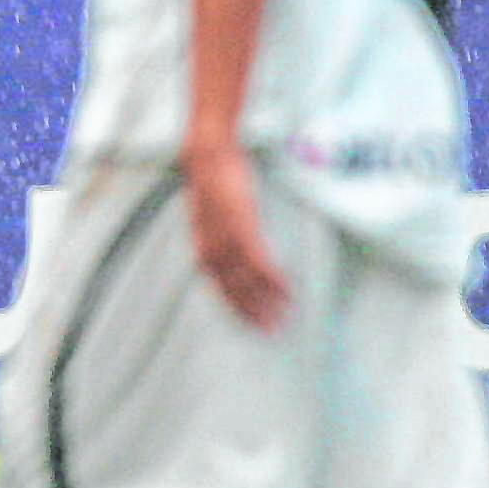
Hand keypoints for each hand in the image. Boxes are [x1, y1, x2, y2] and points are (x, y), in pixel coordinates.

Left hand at [180, 141, 290, 331]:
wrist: (208, 156)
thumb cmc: (214, 183)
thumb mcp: (214, 215)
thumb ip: (223, 236)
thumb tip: (237, 252)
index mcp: (203, 245)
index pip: (218, 286)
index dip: (234, 308)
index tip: (250, 325)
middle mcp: (211, 246)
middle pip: (232, 289)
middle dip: (251, 312)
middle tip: (271, 331)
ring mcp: (226, 237)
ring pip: (246, 279)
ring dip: (265, 299)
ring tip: (284, 315)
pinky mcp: (242, 225)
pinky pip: (258, 259)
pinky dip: (271, 277)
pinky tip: (285, 288)